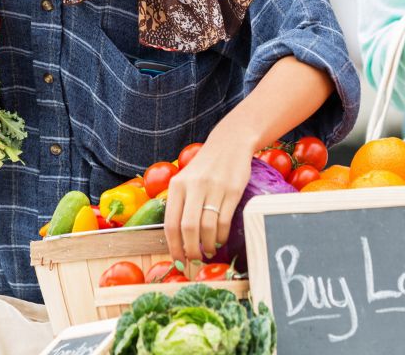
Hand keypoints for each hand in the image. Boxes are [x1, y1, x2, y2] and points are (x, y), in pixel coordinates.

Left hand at [164, 132, 252, 264]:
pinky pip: (225, 220)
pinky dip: (221, 235)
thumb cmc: (205, 167)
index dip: (173, 247)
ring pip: (207, 227)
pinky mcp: (233, 190)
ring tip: (208, 251)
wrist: (230, 143)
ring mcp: (214, 188)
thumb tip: (177, 240)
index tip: (178, 260)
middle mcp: (194, 186)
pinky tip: (220, 239)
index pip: (171, 223)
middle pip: (188, 228)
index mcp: (177, 185)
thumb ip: (179, 203)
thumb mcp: (186, 179)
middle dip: (191, 250)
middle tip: (195, 260)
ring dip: (207, 245)